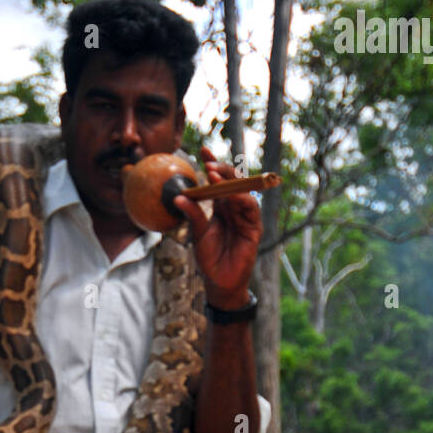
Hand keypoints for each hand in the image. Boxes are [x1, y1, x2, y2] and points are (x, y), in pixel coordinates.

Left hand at [172, 146, 262, 307]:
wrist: (220, 282)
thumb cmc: (210, 258)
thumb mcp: (198, 234)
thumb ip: (193, 215)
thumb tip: (178, 197)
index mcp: (221, 206)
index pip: (218, 181)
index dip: (212, 164)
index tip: (201, 150)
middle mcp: (234, 208)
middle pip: (233, 181)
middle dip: (221, 169)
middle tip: (208, 162)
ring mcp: (245, 216)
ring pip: (242, 192)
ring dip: (229, 182)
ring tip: (213, 175)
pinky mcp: (254, 228)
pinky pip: (249, 209)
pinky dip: (240, 199)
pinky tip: (230, 195)